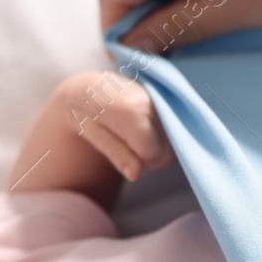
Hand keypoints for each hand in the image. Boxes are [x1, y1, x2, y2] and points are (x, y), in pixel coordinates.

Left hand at [59, 70, 173, 182]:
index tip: (121, 151)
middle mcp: (153, 104)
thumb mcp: (94, 135)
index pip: (153, 153)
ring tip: (133, 138)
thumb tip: (135, 175)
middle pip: (167, 151)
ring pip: (174, 145)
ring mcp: (163, 101)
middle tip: (126, 147)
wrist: (90, 86)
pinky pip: (175, 134)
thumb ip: (117, 154)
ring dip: (158, 150)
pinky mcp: (167, 102)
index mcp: (132, 112)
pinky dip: (163, 140)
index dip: (139, 161)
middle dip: (150, 158)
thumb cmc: (85, 113)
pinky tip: (144, 132)